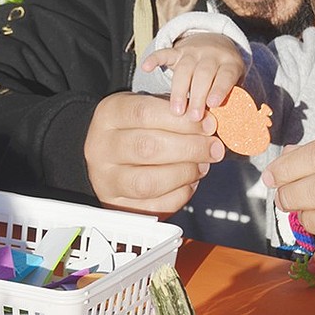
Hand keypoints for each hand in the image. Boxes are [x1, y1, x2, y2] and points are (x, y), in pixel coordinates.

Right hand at [85, 91, 224, 216]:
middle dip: (189, 149)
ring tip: (202, 166)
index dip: (181, 120)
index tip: (207, 124)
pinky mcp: (117, 205)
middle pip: (147, 148)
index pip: (145, 113)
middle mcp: (101, 147)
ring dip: (185, 174)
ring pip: (149, 182)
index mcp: (109, 114)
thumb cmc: (136, 128)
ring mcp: (106, 180)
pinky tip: (189, 182)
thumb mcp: (149, 108)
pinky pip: (153, 207)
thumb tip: (209, 126)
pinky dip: (179, 195)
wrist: (108, 154)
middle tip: (213, 148)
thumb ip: (177, 114)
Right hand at [140, 32, 245, 120]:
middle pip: (204, 74)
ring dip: (180, 90)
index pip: (226, 75)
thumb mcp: (235, 84)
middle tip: (193, 117)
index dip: (220, 88)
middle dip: (198, 95)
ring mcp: (193, 53)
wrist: (216, 45)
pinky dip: (155, 59)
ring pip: (185, 69)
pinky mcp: (178, 51)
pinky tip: (146, 68)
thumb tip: (229, 129)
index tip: (213, 104)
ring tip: (176, 111)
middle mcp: (212, 56)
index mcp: (230, 64)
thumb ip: (230, 101)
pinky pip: (165, 53)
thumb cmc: (225, 76)